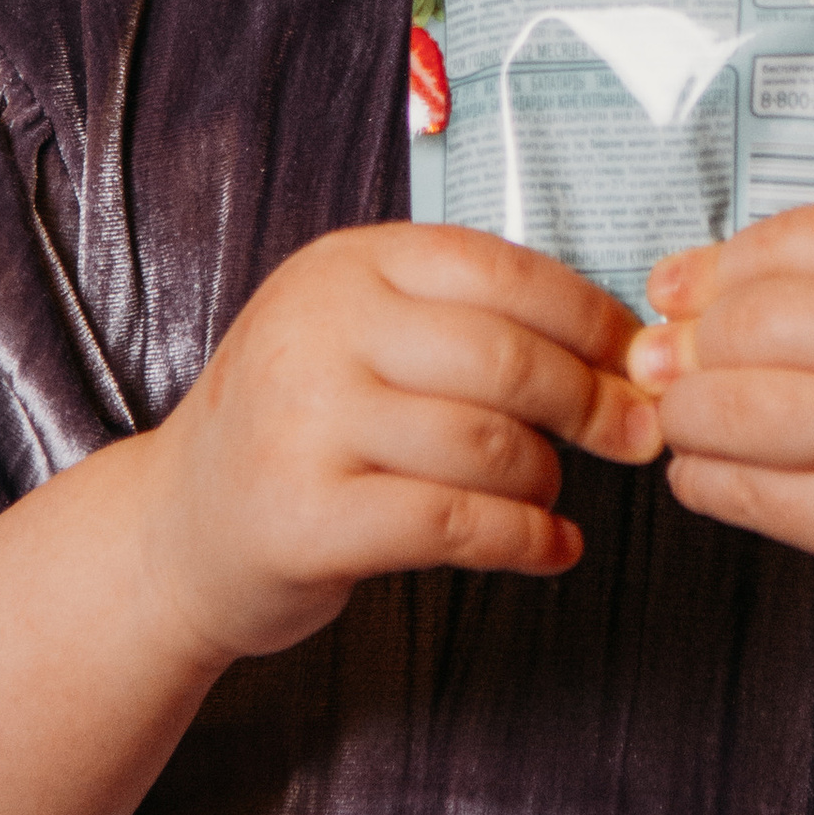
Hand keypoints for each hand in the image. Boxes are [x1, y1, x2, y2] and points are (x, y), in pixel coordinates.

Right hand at [139, 224, 665, 663]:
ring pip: (486, 444)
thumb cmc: (297, 428)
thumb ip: (463, 323)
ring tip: (551, 495)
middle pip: (504, 358)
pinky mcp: (306, 518)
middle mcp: (319, 329)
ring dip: (546, 477)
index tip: (637, 356)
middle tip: (635, 435)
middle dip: (591, 401)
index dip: (588, 316)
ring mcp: (304, 422)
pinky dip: (524, 540)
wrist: (176, 531)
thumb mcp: (359, 334)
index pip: (499, 270)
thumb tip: (621, 349)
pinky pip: (455, 524)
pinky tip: (550, 549)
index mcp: (347, 266)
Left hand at [630, 206, 813, 651]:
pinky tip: (709, 473)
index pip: (787, 240)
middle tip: (667, 359)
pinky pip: (751, 497)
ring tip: (686, 418)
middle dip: (688, 342)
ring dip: (685, 415)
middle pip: (744, 322)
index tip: (679, 286)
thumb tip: (717, 283)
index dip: (716, 264)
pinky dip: (707, 482)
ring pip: (728, 411)